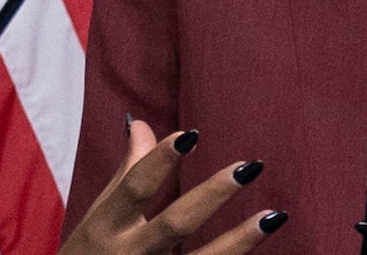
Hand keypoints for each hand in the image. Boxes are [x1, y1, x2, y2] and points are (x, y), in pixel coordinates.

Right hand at [59, 118, 285, 254]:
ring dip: (239, 240)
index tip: (190, 134)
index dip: (160, 160)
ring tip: (275, 216)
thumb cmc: (92, 253)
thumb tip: (143, 125)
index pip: (135, 187)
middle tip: (247, 167)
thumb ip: (128, 172)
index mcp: (107, 226)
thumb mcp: (102, 214)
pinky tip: (258, 245)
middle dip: (212, 196)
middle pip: (175, 225)